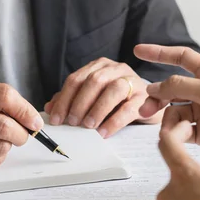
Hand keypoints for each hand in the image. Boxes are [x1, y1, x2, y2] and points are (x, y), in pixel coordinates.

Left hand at [44, 57, 161, 137]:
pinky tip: (104, 132)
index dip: (64, 99)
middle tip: (72, 122)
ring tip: (89, 126)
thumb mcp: (93, 99)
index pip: (77, 79)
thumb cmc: (118, 102)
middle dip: (80, 103)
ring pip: (114, 89)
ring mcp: (133, 81)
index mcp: (100, 67)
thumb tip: (50, 107)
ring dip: (98, 108)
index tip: (56, 118)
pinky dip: (114, 121)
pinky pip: (129, 107)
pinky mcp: (145, 97)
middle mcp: (116, 69)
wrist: (149, 105)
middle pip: (95, 81)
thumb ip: (72, 100)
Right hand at [134, 44, 199, 166]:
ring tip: (166, 130)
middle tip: (145, 109)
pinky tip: (178, 137)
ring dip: (165, 118)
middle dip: (156, 96)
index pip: (181, 57)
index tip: (138, 51)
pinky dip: (175, 133)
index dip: (159, 53)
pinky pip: (179, 129)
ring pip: (172, 110)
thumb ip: (182, 86)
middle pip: (171, 88)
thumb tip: (155, 86)